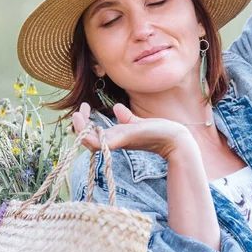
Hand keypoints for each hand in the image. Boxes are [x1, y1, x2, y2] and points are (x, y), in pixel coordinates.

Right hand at [71, 102, 195, 159]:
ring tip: (77, 116)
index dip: (84, 123)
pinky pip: (106, 142)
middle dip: (78, 126)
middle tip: (77, 113)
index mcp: (116, 137)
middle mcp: (115, 141)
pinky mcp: (127, 139)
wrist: (175, 138)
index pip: (92, 134)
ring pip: (93, 143)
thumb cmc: (158, 132)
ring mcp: (120, 142)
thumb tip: (117, 107)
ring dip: (81, 131)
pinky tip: (90, 126)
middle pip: (88, 140)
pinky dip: (95, 137)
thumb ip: (126, 117)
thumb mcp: (138, 122)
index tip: (84, 107)